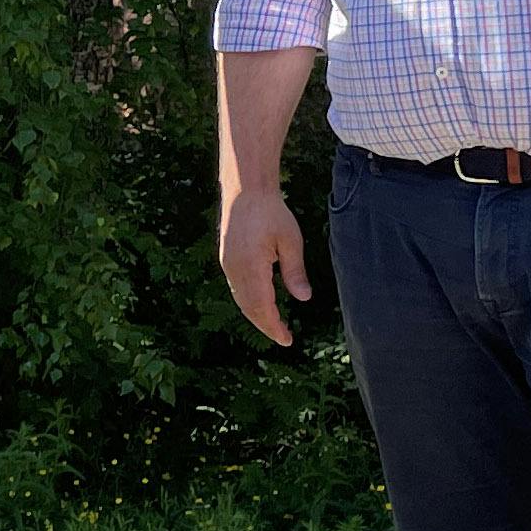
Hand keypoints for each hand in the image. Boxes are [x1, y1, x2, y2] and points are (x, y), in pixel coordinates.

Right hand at [218, 184, 311, 345]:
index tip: (287, 340)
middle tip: (283, 337)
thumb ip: (295, 271)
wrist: (244, 190)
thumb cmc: (270, 212)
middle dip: (266, 326)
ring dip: (256, 316)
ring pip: (241, 300)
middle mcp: (235, 270)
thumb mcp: (290, 241)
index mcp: (251, 267)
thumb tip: (304, 298)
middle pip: (249, 308)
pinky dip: (249, 302)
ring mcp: (228, 265)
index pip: (262, 307)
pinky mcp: (226, 259)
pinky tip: (260, 304)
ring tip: (273, 325)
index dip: (274, 326)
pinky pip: (237, 289)